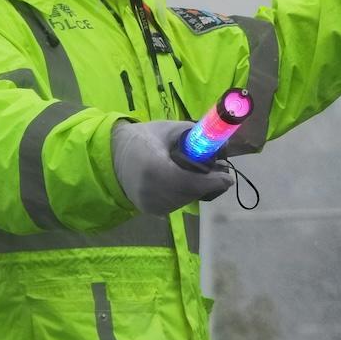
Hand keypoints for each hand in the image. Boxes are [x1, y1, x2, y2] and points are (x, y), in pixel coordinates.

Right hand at [109, 120, 234, 214]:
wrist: (112, 156)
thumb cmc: (143, 139)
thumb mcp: (169, 129)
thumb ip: (195, 136)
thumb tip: (223, 144)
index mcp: (155, 169)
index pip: (190, 182)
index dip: (212, 181)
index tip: (227, 178)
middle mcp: (151, 192)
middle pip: (191, 192)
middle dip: (208, 184)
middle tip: (219, 172)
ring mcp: (150, 204)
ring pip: (186, 200)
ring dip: (198, 190)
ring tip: (201, 175)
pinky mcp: (150, 210)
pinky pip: (176, 204)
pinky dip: (185, 194)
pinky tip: (184, 181)